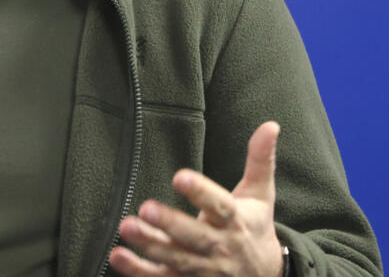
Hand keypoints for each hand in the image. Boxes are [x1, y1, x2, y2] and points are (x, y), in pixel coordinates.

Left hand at [110, 121, 282, 276]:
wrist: (265, 276)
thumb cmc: (255, 227)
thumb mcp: (261, 194)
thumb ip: (259, 159)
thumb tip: (270, 126)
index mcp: (236, 221)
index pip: (220, 206)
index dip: (201, 192)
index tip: (180, 176)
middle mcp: (220, 247)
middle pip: (195, 237)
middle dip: (171, 224)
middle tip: (146, 207)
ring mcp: (204, 269)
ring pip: (176, 258)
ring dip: (149, 245)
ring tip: (126, 227)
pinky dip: (138, 271)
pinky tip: (117, 256)